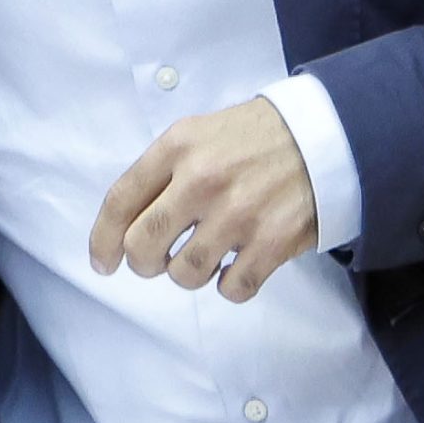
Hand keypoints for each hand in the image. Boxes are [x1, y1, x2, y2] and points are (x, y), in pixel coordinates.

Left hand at [89, 98, 318, 302]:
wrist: (321, 137)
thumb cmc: (251, 139)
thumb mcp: (196, 134)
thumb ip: (159, 171)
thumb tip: (124, 225)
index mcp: (177, 148)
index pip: (120, 201)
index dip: (102, 240)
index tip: (102, 262)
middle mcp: (202, 180)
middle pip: (143, 246)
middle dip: (143, 263)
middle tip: (156, 260)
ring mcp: (238, 213)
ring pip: (184, 274)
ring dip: (188, 273)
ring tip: (205, 254)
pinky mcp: (272, 242)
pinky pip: (232, 289)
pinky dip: (229, 286)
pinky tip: (236, 265)